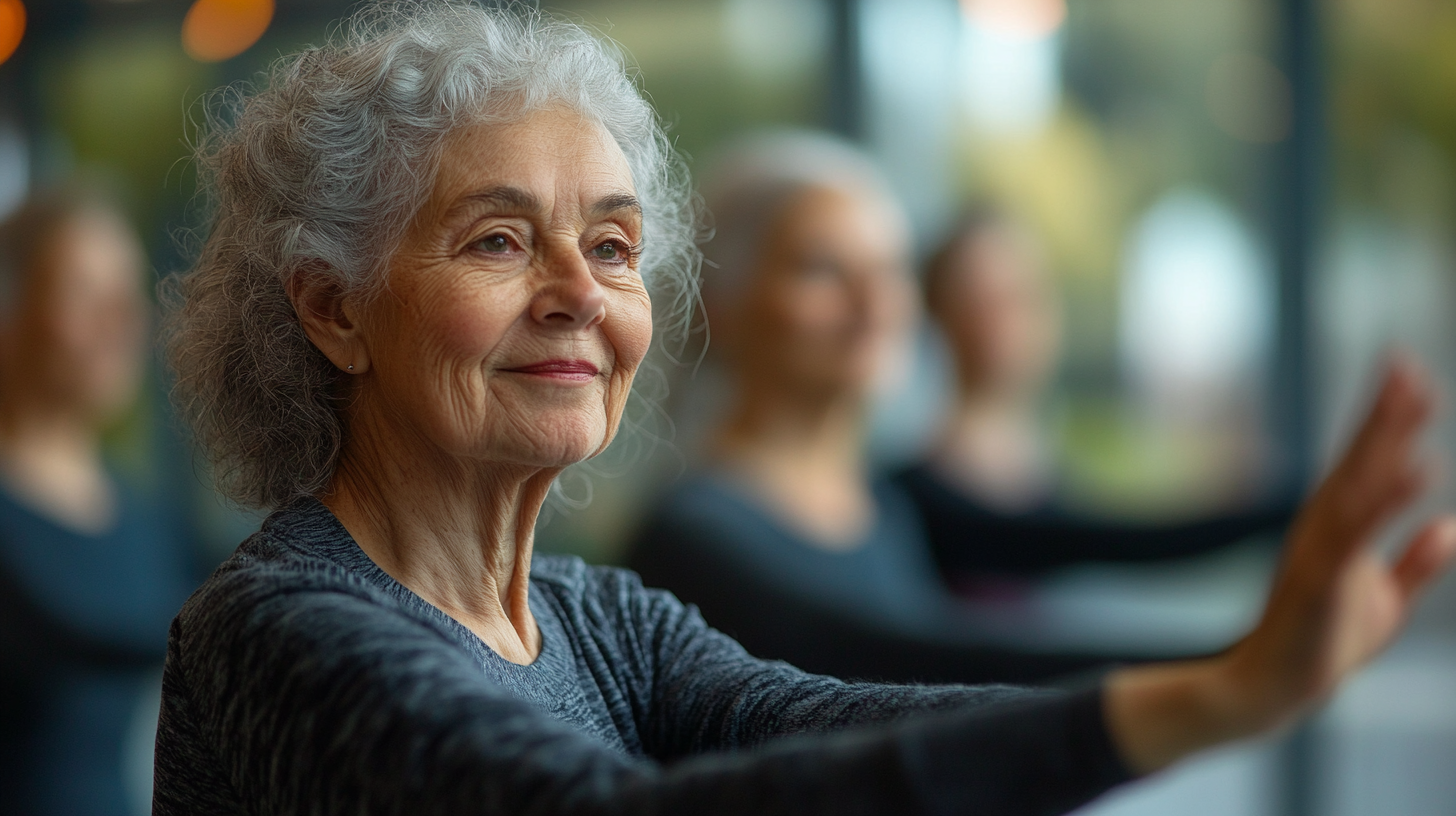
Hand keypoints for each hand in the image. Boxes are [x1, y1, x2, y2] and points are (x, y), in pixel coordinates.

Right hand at [1105, 358, 1455, 773]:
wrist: (1278, 687)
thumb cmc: (1324, 644)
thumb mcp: (1385, 602)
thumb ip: (1415, 564)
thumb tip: (1450, 528)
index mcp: (1339, 526)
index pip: (1368, 463)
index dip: (1390, 420)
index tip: (1410, 375)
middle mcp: (1325, 526)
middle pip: (1360, 459)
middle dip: (1385, 413)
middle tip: (1405, 365)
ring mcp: (1320, 548)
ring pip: (1359, 483)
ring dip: (1386, 440)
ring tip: (1412, 400)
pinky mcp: (1323, 577)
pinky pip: (1361, 530)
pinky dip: (1389, 497)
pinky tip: (1419, 469)